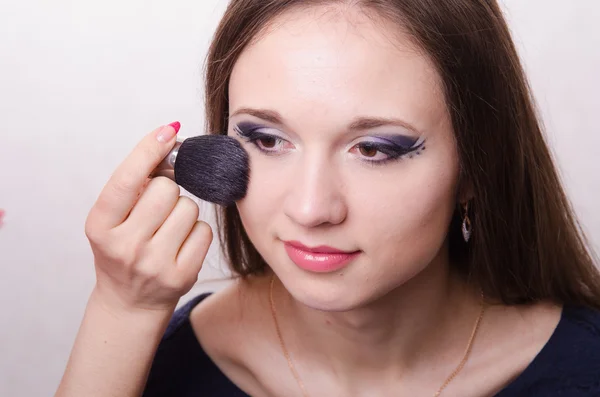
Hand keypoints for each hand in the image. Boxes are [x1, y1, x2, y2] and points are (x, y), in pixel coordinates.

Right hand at [84, 123, 212, 313]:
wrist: (129, 302)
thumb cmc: (123, 250)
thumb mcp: (112, 220)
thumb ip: (133, 186)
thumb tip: (169, 140)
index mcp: (100, 226)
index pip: (126, 181)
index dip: (148, 151)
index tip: (167, 131)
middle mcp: (124, 246)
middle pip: (166, 190)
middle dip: (168, 191)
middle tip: (158, 209)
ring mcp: (154, 263)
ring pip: (189, 208)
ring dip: (183, 213)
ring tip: (167, 231)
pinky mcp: (182, 276)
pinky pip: (204, 231)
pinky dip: (196, 233)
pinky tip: (181, 245)